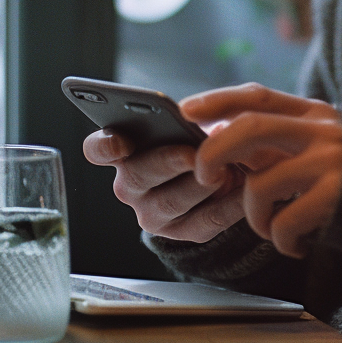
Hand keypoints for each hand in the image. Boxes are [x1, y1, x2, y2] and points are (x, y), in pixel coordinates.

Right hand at [83, 128, 245, 241]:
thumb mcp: (199, 117)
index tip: (121, 141)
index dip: (104, 146)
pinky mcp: (182, 232)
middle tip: (193, 154)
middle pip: (139, 175)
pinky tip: (244, 189)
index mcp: (126, 149)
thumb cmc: (204, 134)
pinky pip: (204, 221)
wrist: (228, 170)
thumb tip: (191, 112)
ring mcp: (153, 212)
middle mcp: (131, 184)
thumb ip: (195, 110)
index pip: (98, 149)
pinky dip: (227, 204)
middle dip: (167, 162)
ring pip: (171, 201)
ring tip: (226, 168)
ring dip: (201, 183)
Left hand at [181, 83, 341, 258]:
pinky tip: (296, 243)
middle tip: (203, 175)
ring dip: (253, 215)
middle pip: (249, 128)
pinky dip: (280, 240)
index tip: (185, 110)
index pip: (258, 96)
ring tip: (271, 227)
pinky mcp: (337, 197)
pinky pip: (284, 222)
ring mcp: (330, 163)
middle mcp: (321, 132)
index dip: (218, 101)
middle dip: (214, 151)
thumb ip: (291, 136)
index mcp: (316, 114)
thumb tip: (230, 139)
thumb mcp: (332, 140)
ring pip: (260, 184)